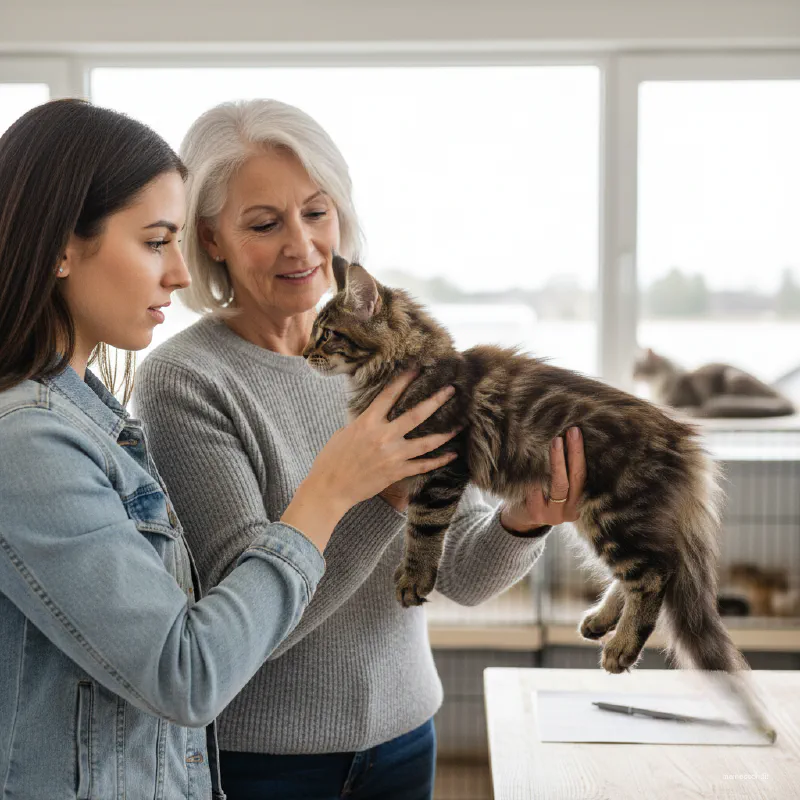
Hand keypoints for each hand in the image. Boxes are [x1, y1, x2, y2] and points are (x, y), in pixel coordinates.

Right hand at [303, 370, 458, 515]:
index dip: (404, 380)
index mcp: (367, 423)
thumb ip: (365, 422)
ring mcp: (392, 455)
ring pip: (426, 442)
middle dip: (435, 401)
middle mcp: (383, 437)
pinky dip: (439, 460)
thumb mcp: (345, 432)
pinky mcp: (396, 472)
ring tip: (461, 424)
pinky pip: (423, 466)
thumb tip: (378, 415)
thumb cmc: (332, 459)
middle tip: (451, 390)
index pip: (389, 395)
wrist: (330, 488)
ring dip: (445, 433)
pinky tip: (452, 454)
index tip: (417, 368)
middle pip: (416, 415)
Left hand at [500, 427, 585, 531]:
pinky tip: (533, 456)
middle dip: (574, 453)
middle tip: (571, 432)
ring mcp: (554, 514)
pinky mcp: (537, 513)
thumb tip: (568, 435)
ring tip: (556, 441)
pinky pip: (538, 488)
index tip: (577, 432)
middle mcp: (570, 511)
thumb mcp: (557, 487)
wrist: (519, 518)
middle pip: (576, 479)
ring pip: (559, 485)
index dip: (581, 454)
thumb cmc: (541, 495)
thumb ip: (566, 472)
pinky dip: (537, 472)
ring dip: (558, 461)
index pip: (584, 476)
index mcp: (580, 503)